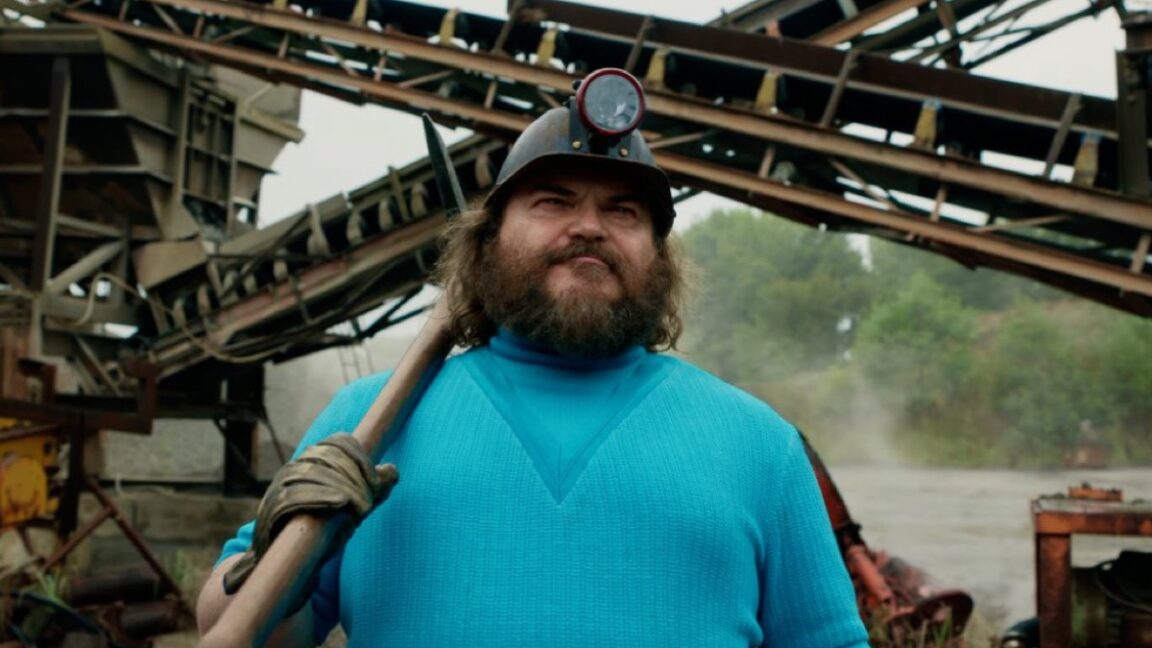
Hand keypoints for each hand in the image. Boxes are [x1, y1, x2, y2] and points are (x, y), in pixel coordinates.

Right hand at [222, 433, 397, 610]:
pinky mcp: (271, 508)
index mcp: (314, 459)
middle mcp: (295, 467)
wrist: (291, 563)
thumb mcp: (354, 507)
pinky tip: (340, 503)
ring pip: (312, 474)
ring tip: (362, 508)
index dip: (361, 458)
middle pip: (328, 458)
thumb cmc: (325, 529)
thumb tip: (393, 471)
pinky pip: (294, 496)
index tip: (376, 483)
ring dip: (342, 489)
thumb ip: (372, 490)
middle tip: (370, 503)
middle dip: (354, 478)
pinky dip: (320, 497)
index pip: (340, 442)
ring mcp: (279, 486)